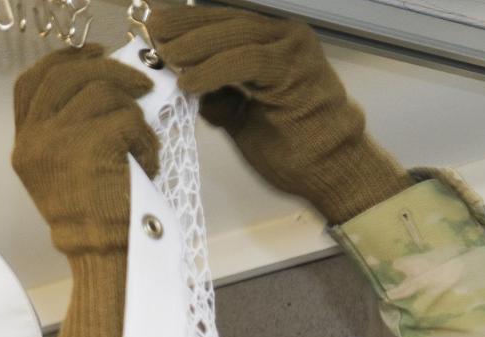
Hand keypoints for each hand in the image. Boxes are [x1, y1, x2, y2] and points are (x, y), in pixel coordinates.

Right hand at [12, 44, 158, 254]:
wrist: (103, 254)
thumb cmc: (96, 219)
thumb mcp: (66, 172)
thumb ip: (70, 130)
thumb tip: (105, 86)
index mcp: (26, 144)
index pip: (31, 83)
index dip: (62, 59)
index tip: (93, 53)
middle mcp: (34, 140)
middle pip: (66, 74)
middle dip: (109, 70)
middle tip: (141, 84)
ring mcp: (58, 140)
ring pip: (102, 92)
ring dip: (134, 115)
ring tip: (142, 146)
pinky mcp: (90, 144)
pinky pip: (128, 119)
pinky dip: (145, 139)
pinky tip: (145, 163)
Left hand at [147, 6, 411, 223]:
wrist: (331, 168)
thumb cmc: (292, 148)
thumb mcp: (242, 116)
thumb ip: (219, 96)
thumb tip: (185, 85)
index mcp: (273, 43)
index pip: (224, 22)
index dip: (188, 23)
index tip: (154, 28)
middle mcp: (285, 37)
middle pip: (227, 20)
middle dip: (185, 26)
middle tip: (153, 33)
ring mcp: (292, 50)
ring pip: (235, 34)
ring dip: (195, 45)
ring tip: (167, 57)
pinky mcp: (295, 69)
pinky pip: (246, 60)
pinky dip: (214, 70)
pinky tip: (189, 81)